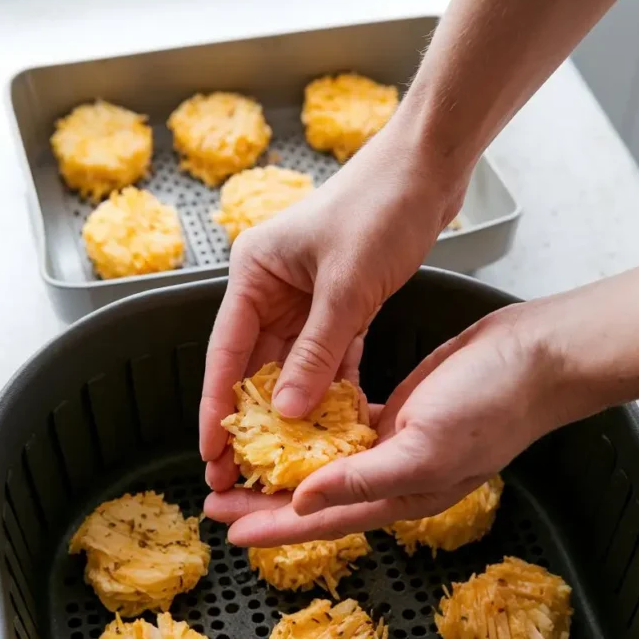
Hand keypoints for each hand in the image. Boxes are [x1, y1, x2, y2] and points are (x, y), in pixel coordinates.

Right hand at [199, 108, 467, 492]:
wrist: (428, 167)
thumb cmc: (380, 208)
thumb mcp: (346, 288)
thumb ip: (315, 352)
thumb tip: (288, 412)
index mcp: (254, 274)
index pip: (225, 352)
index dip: (215, 407)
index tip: (209, 452)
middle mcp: (272, 287)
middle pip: (254, 365)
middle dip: (252, 419)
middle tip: (240, 471)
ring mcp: (305, 296)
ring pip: (292, 365)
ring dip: (292, 409)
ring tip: (283, 460)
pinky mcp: (340, 302)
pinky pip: (327, 355)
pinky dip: (331, 385)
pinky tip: (331, 423)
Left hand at [204, 300, 561, 544]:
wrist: (533, 360)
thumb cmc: (491, 407)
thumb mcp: (424, 447)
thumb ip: (364, 480)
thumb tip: (302, 503)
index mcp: (398, 496)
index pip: (323, 521)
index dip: (274, 528)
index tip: (230, 530)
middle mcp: (390, 477)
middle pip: (314, 497)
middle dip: (265, 501)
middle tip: (217, 498)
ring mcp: (393, 445)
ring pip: (325, 465)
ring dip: (283, 467)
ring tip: (242, 465)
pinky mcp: (395, 413)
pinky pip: (343, 430)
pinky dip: (314, 431)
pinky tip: (287, 425)